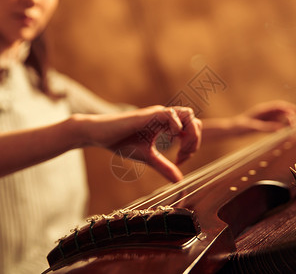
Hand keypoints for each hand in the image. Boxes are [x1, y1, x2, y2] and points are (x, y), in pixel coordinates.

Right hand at [79, 105, 201, 181]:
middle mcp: (165, 117)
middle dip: (195, 140)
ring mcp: (158, 114)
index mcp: (166, 125)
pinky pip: (170, 115)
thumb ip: (163, 167)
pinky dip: (175, 128)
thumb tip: (179, 181)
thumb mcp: (147, 158)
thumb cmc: (122, 142)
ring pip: (188, 114)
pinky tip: (167, 140)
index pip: (192, 128)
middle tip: (182, 157)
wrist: (101, 134)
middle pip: (194, 120)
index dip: (192, 145)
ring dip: (189, 133)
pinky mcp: (149, 115)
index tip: (179, 161)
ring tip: (179, 149)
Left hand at [236, 100, 295, 131]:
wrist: (232, 129)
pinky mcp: (264, 124)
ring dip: (287, 121)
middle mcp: (265, 112)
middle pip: (281, 111)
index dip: (289, 107)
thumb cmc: (240, 126)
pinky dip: (282, 127)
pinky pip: (275, 124)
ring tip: (294, 128)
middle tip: (295, 125)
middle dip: (290, 116)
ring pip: (279, 118)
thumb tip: (281, 128)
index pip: (278, 106)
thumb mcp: (253, 127)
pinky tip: (287, 132)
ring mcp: (265, 118)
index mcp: (262, 109)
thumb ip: (266, 127)